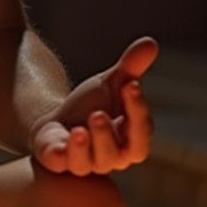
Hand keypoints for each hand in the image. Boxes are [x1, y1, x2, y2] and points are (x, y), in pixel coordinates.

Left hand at [30, 36, 157, 175]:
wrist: (56, 119)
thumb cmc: (91, 104)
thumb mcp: (110, 82)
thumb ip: (131, 67)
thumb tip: (150, 42)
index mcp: (130, 139)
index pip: (141, 131)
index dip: (138, 110)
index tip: (130, 86)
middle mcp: (112, 156)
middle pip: (120, 154)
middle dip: (108, 135)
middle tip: (98, 114)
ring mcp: (85, 162)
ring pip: (93, 163)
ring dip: (88, 146)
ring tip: (80, 129)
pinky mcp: (59, 161)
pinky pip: (63, 164)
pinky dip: (64, 154)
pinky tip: (66, 136)